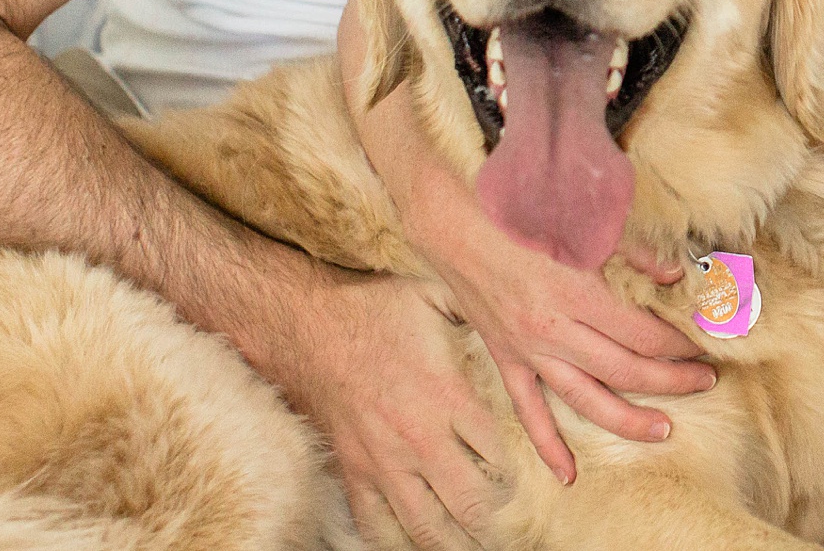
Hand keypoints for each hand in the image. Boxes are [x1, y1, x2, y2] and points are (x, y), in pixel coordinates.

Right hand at [264, 264, 512, 550]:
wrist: (306, 324)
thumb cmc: (375, 308)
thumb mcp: (438, 298)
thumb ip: (478, 314)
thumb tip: (510, 317)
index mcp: (447, 396)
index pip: (496, 458)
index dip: (513, 476)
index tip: (517, 480)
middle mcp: (418, 438)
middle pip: (468, 503)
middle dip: (492, 521)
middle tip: (505, 529)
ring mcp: (383, 461)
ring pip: (425, 525)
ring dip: (453, 542)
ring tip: (471, 548)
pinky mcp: (352, 471)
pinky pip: (375, 524)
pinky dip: (395, 542)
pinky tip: (412, 545)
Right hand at [424, 191, 715, 483]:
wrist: (453, 221)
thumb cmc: (521, 212)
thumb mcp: (583, 221)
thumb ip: (632, 252)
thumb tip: (674, 277)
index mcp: (577, 293)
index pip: (643, 334)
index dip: (679, 343)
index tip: (704, 342)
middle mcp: (554, 330)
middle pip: (625, 370)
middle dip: (672, 380)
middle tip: (706, 381)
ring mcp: (528, 350)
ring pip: (585, 400)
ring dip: (628, 420)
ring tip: (665, 430)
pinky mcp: (505, 358)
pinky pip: (528, 410)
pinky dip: (547, 445)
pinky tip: (568, 474)